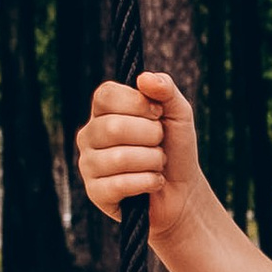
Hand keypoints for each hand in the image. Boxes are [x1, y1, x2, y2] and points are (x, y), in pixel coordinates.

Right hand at [76, 68, 203, 240]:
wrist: (183, 191)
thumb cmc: (175, 148)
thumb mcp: (177, 113)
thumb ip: (165, 89)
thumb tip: (144, 78)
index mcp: (103, 112)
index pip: (105, 96)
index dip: (137, 103)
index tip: (158, 114)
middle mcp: (89, 135)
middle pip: (113, 127)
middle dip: (151, 136)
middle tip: (160, 144)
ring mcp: (88, 165)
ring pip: (119, 158)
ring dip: (152, 161)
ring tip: (158, 164)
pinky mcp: (96, 193)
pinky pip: (121, 184)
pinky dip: (149, 182)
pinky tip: (154, 183)